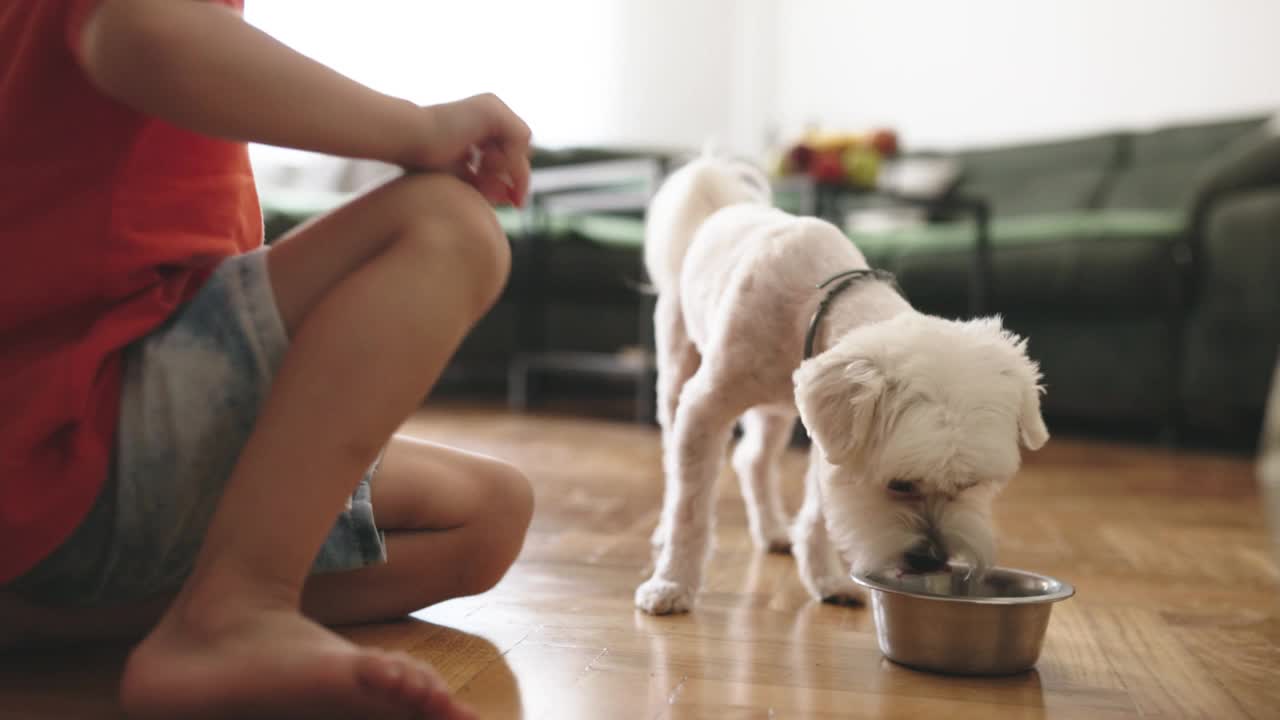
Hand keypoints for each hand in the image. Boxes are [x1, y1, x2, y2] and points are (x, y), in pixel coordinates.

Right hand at [406, 94, 532, 206]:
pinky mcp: (494, 110)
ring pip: (521, 146)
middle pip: (519, 150)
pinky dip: (508, 158)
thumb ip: (484, 183)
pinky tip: (483, 164)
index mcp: (480, 122)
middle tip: (514, 202)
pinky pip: (519, 138)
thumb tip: (509, 196)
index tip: (513, 203)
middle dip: (516, 178)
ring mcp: (493, 107)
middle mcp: (490, 110)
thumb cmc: (422, 160)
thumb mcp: (460, 175)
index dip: (512, 179)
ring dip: (506, 169)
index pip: (508, 153)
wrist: (407, 139)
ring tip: (483, 177)